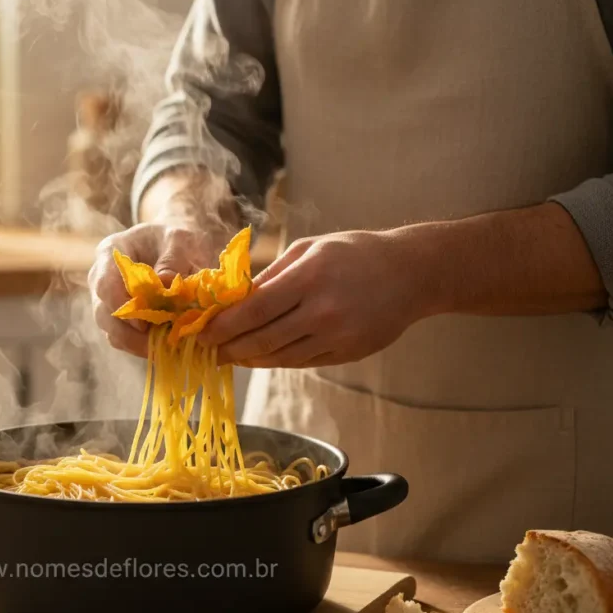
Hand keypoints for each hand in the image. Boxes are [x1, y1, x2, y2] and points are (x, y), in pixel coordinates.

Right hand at [89, 223, 223, 356]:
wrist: (175, 246)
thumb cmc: (174, 239)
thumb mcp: (179, 239)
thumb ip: (174, 259)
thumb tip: (165, 285)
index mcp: (110, 253)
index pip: (104, 283)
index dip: (121, 305)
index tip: (143, 323)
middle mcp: (101, 279)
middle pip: (104, 314)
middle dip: (130, 333)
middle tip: (160, 342)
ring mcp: (107, 302)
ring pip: (112, 332)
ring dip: (137, 344)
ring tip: (166, 347)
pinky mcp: (120, 319)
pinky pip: (124, 340)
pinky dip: (142, 347)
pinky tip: (165, 347)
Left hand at [199, 230, 431, 367]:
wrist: (411, 274)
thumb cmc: (354, 253)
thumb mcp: (309, 249)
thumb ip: (271, 275)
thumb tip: (232, 298)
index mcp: (309, 278)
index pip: (254, 310)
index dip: (223, 326)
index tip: (201, 332)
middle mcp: (322, 312)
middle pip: (262, 339)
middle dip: (229, 348)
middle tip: (207, 349)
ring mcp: (337, 338)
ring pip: (280, 357)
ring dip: (249, 358)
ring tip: (229, 355)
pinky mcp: (347, 354)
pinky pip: (302, 362)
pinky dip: (276, 360)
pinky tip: (260, 356)